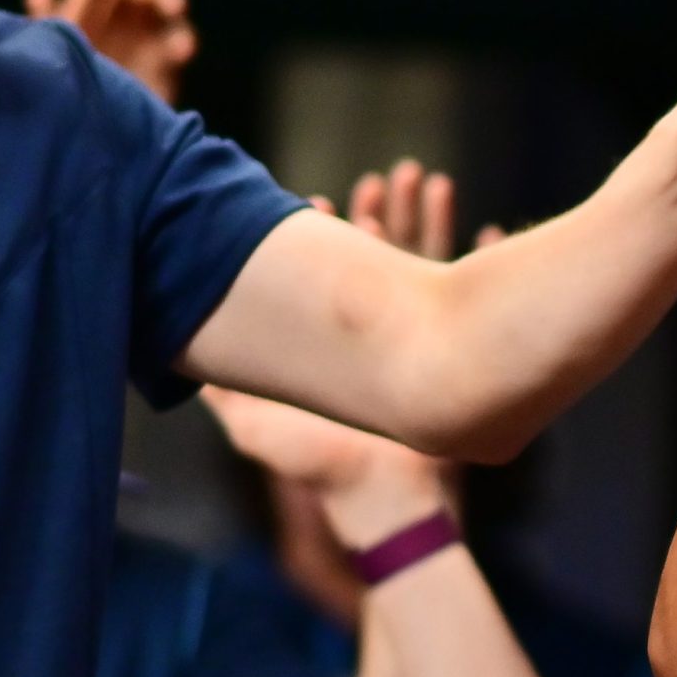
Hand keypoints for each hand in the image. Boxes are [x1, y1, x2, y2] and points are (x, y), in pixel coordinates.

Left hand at [27, 0, 198, 104]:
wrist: (90, 142)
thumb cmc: (62, 93)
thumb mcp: (51, 54)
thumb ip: (46, 22)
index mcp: (86, 12)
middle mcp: (117, 19)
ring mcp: (145, 39)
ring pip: (165, 6)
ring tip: (172, 6)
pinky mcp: (166, 65)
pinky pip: (180, 44)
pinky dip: (183, 42)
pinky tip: (179, 50)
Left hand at [203, 160, 472, 543]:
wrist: (383, 502)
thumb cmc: (321, 468)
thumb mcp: (255, 429)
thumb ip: (226, 396)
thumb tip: (187, 366)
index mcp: (338, 342)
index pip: (333, 273)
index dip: (330, 235)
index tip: (319, 199)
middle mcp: (380, 334)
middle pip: (384, 255)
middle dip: (386, 212)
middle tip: (387, 175)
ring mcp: (422, 340)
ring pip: (427, 263)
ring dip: (428, 218)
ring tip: (429, 177)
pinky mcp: (456, 354)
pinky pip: (473, 298)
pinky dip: (484, 261)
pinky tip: (489, 228)